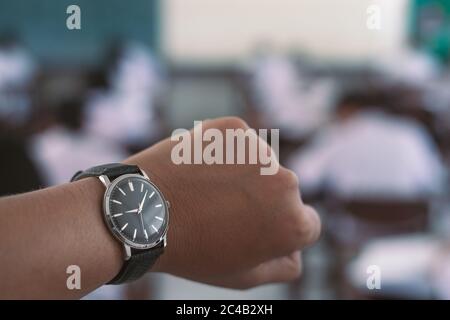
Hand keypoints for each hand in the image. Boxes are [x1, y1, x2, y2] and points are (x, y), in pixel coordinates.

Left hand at [125, 117, 320, 288]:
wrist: (141, 210)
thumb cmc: (191, 248)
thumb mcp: (242, 275)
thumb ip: (283, 265)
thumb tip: (296, 250)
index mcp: (292, 223)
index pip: (307, 223)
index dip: (279, 229)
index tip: (254, 229)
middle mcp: (286, 183)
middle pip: (285, 192)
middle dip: (263, 202)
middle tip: (224, 212)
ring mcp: (260, 151)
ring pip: (261, 165)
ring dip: (244, 175)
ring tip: (207, 192)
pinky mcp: (234, 128)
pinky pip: (238, 143)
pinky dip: (225, 153)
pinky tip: (201, 169)